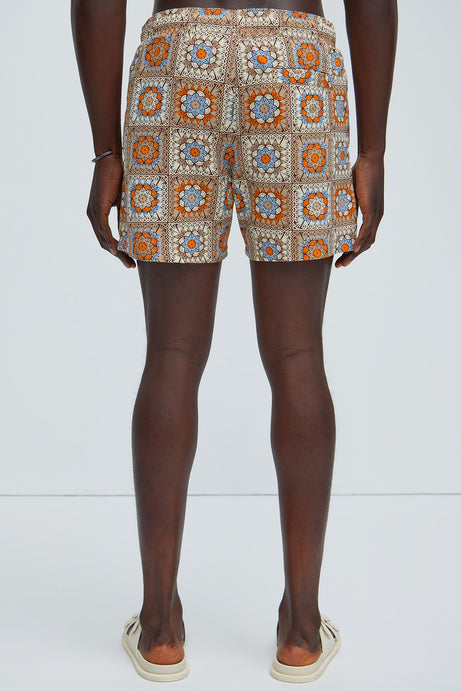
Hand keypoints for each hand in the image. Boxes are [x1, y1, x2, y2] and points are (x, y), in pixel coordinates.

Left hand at [86, 154, 135, 267]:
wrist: (111, 159)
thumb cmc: (119, 175)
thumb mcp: (123, 199)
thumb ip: (125, 212)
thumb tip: (136, 224)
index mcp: (97, 213)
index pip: (106, 237)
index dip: (117, 250)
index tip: (129, 259)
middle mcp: (92, 215)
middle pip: (104, 242)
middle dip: (118, 255)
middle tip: (131, 265)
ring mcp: (93, 212)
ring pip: (104, 238)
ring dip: (116, 252)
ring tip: (128, 262)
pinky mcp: (97, 208)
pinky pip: (103, 229)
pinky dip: (110, 240)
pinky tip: (117, 250)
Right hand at [335, 152, 383, 267]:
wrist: (371, 158)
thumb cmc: (361, 170)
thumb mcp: (350, 191)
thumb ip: (345, 201)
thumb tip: (329, 203)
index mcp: (373, 213)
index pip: (366, 238)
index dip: (355, 250)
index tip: (342, 257)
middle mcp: (377, 216)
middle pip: (367, 244)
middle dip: (353, 257)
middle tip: (340, 265)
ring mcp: (376, 213)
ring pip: (367, 240)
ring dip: (355, 253)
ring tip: (344, 262)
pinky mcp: (372, 208)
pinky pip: (366, 229)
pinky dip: (360, 241)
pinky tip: (353, 249)